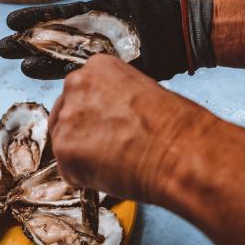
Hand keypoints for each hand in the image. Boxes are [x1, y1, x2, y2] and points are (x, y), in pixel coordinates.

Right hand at [0, 0, 187, 80]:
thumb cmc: (150, 5)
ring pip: (59, 59)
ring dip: (37, 60)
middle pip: (51, 41)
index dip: (33, 19)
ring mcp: (95, 56)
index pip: (55, 18)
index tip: (11, 21)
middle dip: (26, 44)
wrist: (177, 30)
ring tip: (16, 60)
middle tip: (2, 47)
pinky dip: (59, 73)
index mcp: (88, 17)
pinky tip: (40, 72)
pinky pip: (78, 73)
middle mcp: (88, 38)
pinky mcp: (105, 71)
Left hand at [48, 54, 211, 202]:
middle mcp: (76, 85)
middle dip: (83, 132)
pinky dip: (86, 178)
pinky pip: (69, 170)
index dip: (96, 114)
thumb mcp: (146, 93)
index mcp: (98, 67)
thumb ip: (118, 100)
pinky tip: (112, 174)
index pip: (82, 91)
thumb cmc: (177, 126)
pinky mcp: (64, 150)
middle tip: (109, 148)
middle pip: (66, 113)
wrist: (181, 153)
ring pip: (65, 142)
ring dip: (84, 155)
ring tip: (117, 162)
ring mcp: (67, 117)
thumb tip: (113, 118)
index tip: (108, 126)